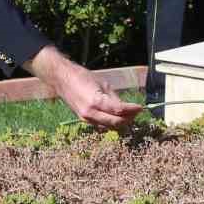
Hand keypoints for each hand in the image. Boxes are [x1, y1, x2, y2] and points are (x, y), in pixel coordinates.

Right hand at [25, 45, 139, 130]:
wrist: (62, 79)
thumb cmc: (82, 77)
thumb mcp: (102, 84)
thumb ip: (114, 98)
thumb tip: (126, 107)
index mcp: (95, 102)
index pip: (119, 110)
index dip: (132, 110)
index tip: (141, 107)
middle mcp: (90, 113)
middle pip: (115, 123)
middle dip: (129, 118)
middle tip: (137, 112)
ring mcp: (86, 119)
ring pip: (109, 126)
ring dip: (121, 122)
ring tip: (130, 114)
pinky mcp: (84, 119)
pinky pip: (101, 124)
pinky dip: (111, 122)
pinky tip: (117, 116)